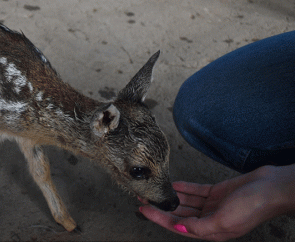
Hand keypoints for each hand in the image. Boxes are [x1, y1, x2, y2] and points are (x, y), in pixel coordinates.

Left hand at [139, 165, 294, 240]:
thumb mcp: (224, 220)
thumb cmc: (253, 206)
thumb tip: (177, 228)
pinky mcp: (216, 192)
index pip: (177, 225)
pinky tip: (173, 185)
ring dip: (171, 197)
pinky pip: (195, 191)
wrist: (272, 188)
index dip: (159, 218)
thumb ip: (199, 226)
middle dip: (161, 207)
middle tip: (144, 198)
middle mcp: (209, 219)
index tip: (143, 209)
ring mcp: (213, 205)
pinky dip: (184, 188)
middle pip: (179, 214)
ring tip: (155, 190)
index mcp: (211, 231)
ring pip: (186, 202)